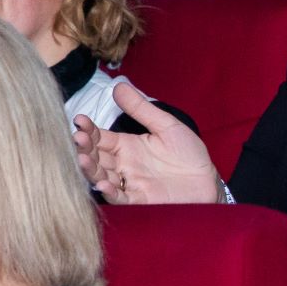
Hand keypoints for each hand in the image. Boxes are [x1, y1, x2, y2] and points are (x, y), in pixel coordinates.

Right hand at [73, 81, 222, 203]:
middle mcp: (123, 164)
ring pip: (102, 176)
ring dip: (90, 169)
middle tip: (78, 138)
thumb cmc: (188, 154)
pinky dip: (110, 192)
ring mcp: (130, 182)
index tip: (79, 120)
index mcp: (127, 146)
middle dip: (84, 148)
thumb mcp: (166, 126)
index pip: (100, 137)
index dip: (88, 129)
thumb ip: (142, 109)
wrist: (208, 180)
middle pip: (96, 156)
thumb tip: (119, 86)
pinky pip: (120, 197)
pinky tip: (103, 184)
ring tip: (82, 159)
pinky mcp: (141, 199)